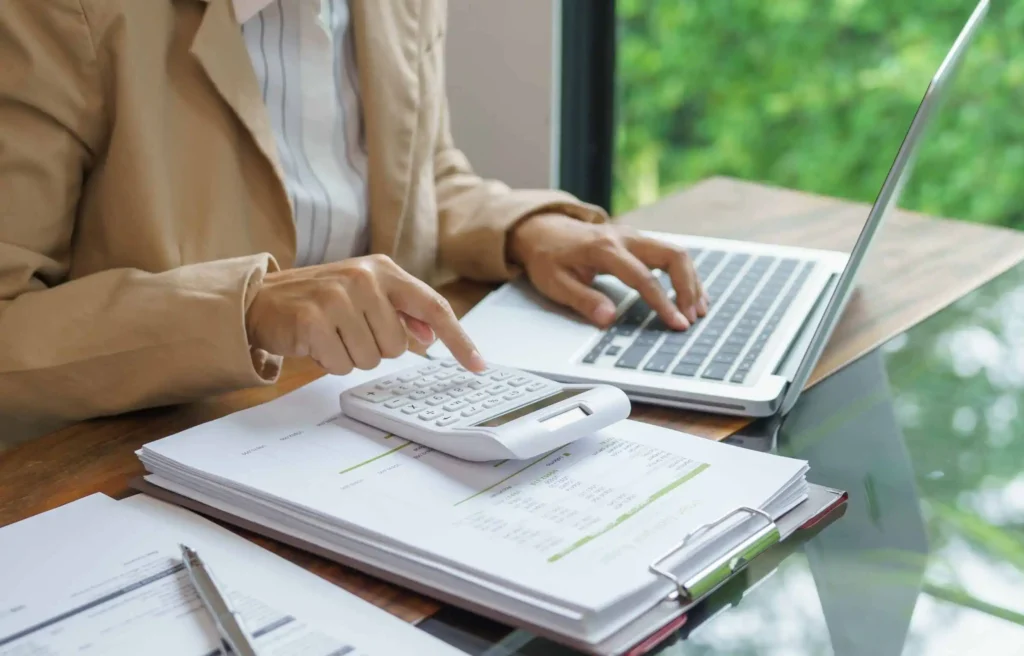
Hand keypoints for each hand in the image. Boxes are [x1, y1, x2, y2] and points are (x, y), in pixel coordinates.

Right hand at [245, 254, 485, 374]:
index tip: (479, 366)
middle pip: (399, 346)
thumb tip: (431, 335)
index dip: (459, 339)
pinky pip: (342, 364)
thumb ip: (400, 313)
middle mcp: (364, 278)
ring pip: (372, 359)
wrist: (260, 299)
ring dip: (351, 356)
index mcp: (383, 269)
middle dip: (375, 348)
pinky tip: (315, 342)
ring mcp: (338, 296)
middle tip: (348, 331)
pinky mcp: (314, 319)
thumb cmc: (319, 300)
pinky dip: (330, 361)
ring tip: (330, 334)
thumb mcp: (364, 296)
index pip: (433, 307)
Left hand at [508, 214, 707, 328]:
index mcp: (604, 249)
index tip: (677, 323)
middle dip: (688, 287)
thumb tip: (609, 318)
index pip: (643, 277)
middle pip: (672, 255)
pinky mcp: (637, 241)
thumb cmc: (547, 257)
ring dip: (691, 281)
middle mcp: (625, 238)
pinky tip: (691, 294)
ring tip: (699, 309)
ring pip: (675, 252)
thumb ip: (583, 300)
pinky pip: (669, 254)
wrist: (542, 228)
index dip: (663, 303)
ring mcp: (633, 236)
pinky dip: (684, 274)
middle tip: (692, 317)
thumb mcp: (554, 283)